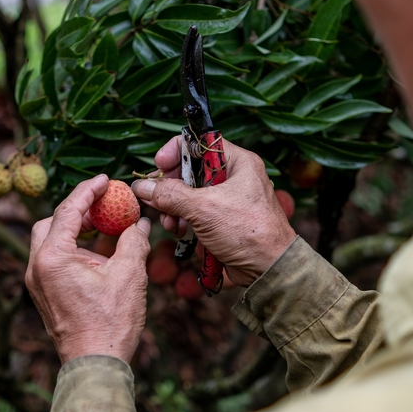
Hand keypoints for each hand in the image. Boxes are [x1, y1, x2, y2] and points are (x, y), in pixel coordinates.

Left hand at [25, 174, 151, 363]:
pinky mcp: (45, 296)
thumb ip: (133, 241)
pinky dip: (74, 251)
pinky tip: (100, 254)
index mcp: (51, 258)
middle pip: (50, 224)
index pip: (67, 211)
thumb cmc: (109, 323)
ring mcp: (38, 284)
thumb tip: (140, 224)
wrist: (95, 365)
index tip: (104, 181)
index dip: (87, 191)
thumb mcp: (129, 275)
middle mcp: (36, 268)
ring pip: (51, 243)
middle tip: (102, 206)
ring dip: (76, 232)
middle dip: (75, 211)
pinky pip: (55, 262)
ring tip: (104, 229)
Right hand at [132, 137, 295, 287]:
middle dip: (170, 187)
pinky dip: (184, 220)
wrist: (269, 269)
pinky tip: (180, 232)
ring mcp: (228, 199)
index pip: (199, 143)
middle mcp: (234, 176)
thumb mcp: (204, 209)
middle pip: (190, 170)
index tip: (158, 166)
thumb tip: (143, 188)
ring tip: (170, 223)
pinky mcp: (223, 219)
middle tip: (156, 200)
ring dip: (174, 208)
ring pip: (190, 194)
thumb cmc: (247, 232)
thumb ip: (170, 195)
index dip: (175, 151)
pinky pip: (196, 212)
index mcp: (238, 162)